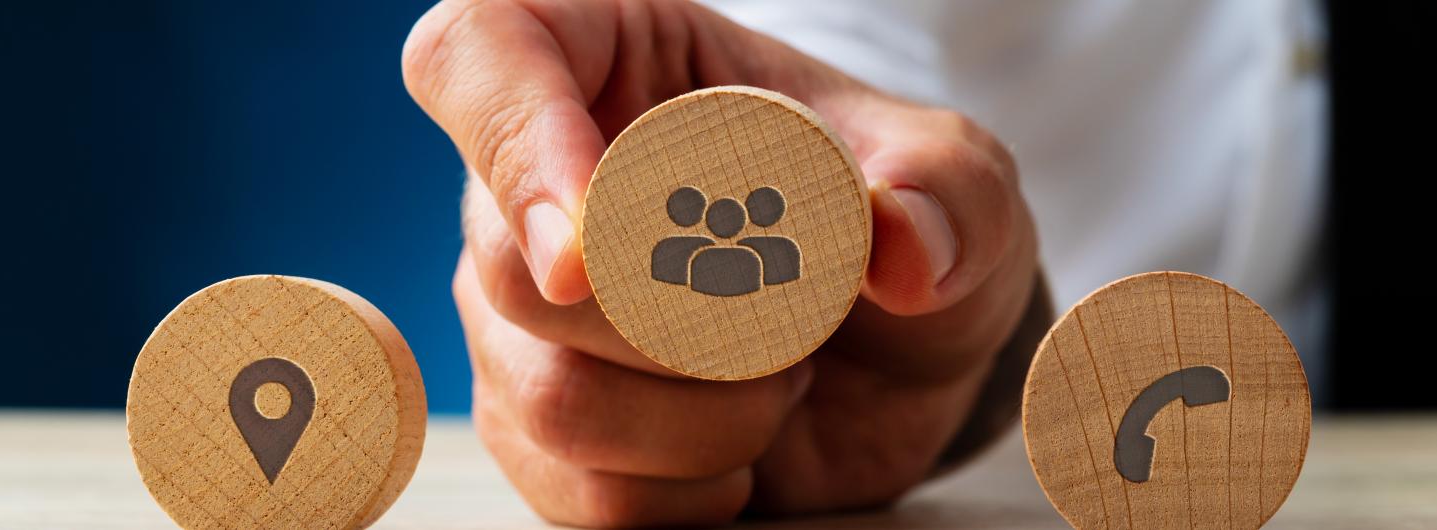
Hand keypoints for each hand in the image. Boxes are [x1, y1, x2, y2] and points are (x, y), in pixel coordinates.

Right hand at [403, 0, 1039, 525]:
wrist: (903, 348)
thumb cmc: (897, 217)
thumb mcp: (955, 180)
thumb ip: (948, 191)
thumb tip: (904, 249)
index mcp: (610, 58)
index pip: (481, 52)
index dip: (515, 140)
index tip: (592, 241)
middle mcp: (533, 181)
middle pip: (518, 270)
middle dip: (680, 328)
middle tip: (791, 319)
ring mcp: (523, 311)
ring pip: (549, 398)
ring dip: (701, 419)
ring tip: (781, 377)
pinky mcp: (541, 422)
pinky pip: (576, 489)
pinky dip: (686, 490)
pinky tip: (742, 447)